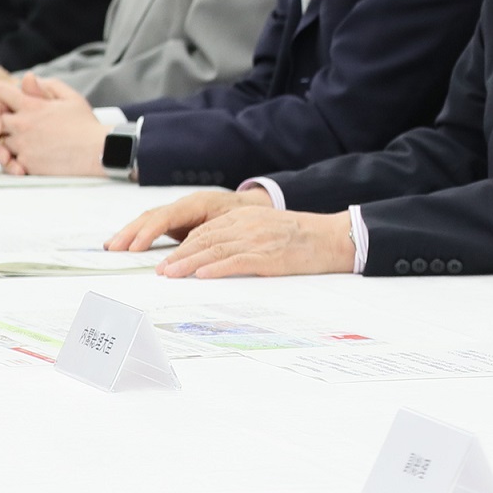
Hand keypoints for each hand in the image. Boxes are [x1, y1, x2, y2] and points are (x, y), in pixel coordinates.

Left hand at [0, 75, 103, 176]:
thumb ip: (47, 86)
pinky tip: (9, 161)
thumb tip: (27, 78)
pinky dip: (7, 161)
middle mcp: (22, 124)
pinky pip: (6, 162)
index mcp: (32, 105)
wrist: (97, 151)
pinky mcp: (25, 163)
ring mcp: (22, 145)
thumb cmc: (86, 125)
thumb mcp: (71, 98)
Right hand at [107, 188, 265, 251]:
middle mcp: (184, 205)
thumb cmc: (245, 214)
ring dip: (130, 233)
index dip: (150, 232)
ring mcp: (179, 212)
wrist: (253, 205)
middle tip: (114, 248)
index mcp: (197, 203)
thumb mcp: (234, 223)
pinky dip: (139, 234)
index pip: (167, 216)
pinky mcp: (177, 221)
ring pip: (149, 219)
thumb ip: (215, 234)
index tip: (135, 247)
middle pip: (152, 215)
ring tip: (111, 247)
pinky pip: (154, 225)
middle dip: (131, 231)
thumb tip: (195, 251)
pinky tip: (124, 244)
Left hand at [153, 204, 355, 277]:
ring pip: (214, 251)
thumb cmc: (302, 235)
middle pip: (205, 240)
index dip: (185, 245)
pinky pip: (236, 262)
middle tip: (161, 269)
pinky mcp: (268, 256)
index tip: (170, 257)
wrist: (331, 237)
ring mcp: (257, 241)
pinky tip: (201, 275)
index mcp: (246, 217)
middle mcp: (247, 226)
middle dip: (179, 254)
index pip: (207, 230)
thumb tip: (217, 250)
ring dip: (188, 263)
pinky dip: (216, 269)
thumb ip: (243, 233)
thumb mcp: (268, 226)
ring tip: (171, 273)